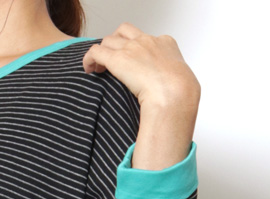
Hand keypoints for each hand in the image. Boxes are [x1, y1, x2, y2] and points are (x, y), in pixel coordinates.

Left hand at [81, 25, 199, 112]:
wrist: (175, 93)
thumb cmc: (181, 93)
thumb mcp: (181, 82)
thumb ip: (172, 82)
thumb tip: (171, 96)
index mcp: (165, 43)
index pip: (145, 38)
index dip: (134, 48)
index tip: (131, 63)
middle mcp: (147, 41)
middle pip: (124, 32)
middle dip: (116, 43)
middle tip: (111, 60)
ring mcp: (132, 48)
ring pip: (108, 40)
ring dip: (102, 52)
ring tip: (98, 68)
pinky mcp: (118, 59)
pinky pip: (95, 51)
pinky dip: (89, 58)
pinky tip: (88, 69)